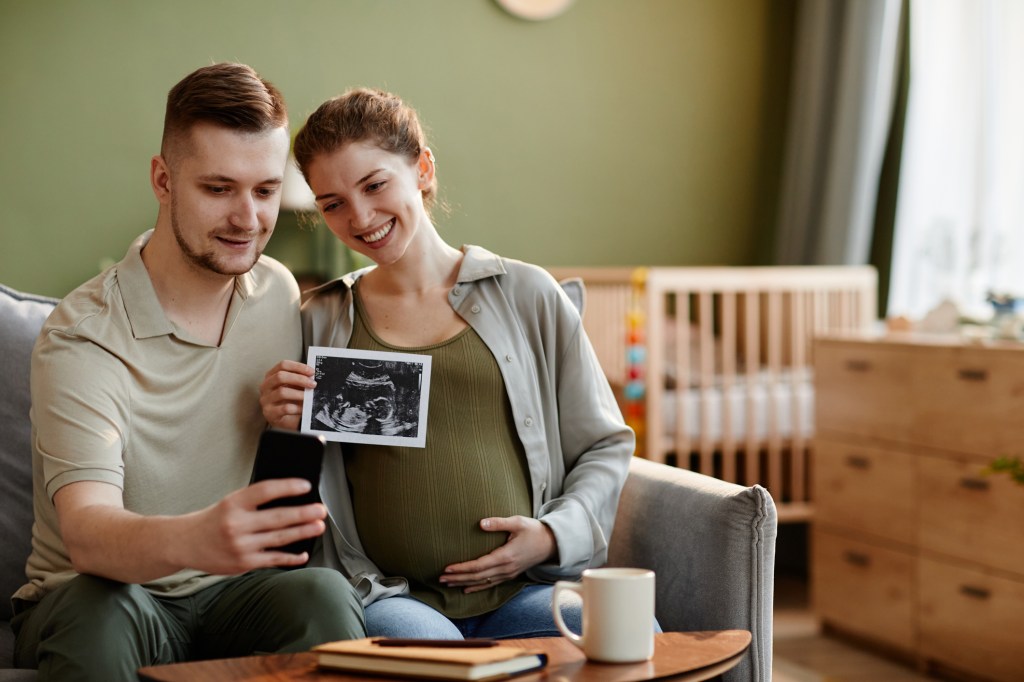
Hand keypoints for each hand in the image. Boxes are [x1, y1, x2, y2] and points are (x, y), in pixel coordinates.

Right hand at [180, 478, 326, 574]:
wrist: (185, 543)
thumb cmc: (214, 519)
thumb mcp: (230, 503)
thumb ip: (255, 502)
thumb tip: (292, 499)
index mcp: (233, 503)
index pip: (265, 491)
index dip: (288, 487)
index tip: (306, 485)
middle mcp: (236, 524)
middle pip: (277, 517)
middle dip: (303, 514)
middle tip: (321, 510)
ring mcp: (240, 546)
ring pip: (279, 539)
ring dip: (302, 533)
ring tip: (318, 526)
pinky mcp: (243, 563)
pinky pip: (273, 560)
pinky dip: (290, 558)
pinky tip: (303, 554)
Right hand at [260, 360, 315, 429]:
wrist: (285, 420)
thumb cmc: (290, 400)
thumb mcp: (294, 387)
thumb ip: (300, 380)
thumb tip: (312, 376)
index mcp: (271, 376)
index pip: (282, 365)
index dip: (298, 367)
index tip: (311, 372)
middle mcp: (265, 387)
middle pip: (280, 376)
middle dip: (299, 379)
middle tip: (313, 384)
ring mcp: (265, 400)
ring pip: (282, 392)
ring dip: (299, 394)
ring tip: (309, 397)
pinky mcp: (270, 413)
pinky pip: (285, 408)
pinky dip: (297, 408)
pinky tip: (304, 408)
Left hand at [439, 516, 555, 592]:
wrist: (551, 544)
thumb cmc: (533, 530)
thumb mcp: (518, 522)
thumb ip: (499, 523)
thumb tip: (481, 523)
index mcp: (506, 556)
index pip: (479, 566)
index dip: (462, 568)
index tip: (447, 568)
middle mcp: (506, 569)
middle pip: (477, 576)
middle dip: (458, 578)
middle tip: (440, 578)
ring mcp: (508, 573)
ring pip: (482, 582)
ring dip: (464, 583)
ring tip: (448, 584)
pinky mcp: (510, 574)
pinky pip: (491, 584)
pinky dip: (477, 587)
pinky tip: (466, 588)